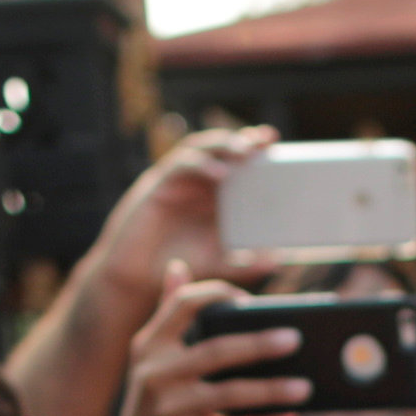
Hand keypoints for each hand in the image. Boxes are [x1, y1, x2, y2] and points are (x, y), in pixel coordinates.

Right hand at [79, 125, 275, 305]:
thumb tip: (278, 262)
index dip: (257, 150)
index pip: (239, 164)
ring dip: (224, 144)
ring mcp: (178, 181)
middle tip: (267, 139)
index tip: (277, 145)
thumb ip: (246, 263)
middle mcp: (199, 182)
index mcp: (216, 193)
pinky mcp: (159, 184)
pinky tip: (219, 174)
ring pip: (202, 149)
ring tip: (245, 150)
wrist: (138, 275)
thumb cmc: (178, 264)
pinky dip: (200, 164)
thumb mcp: (219, 263)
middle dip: (245, 140)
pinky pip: (180, 166)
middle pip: (224, 150)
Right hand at [112, 262, 307, 415]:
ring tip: (305, 386)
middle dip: (260, 344)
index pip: (183, 304)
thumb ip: (166, 313)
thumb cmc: (157, 399)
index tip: (248, 299)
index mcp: (149, 345)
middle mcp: (155, 372)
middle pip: (216, 350)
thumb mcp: (151, 356)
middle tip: (295, 339)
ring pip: (230, 393)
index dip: (218, 294)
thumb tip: (178, 266)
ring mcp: (169, 407)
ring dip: (272, 390)